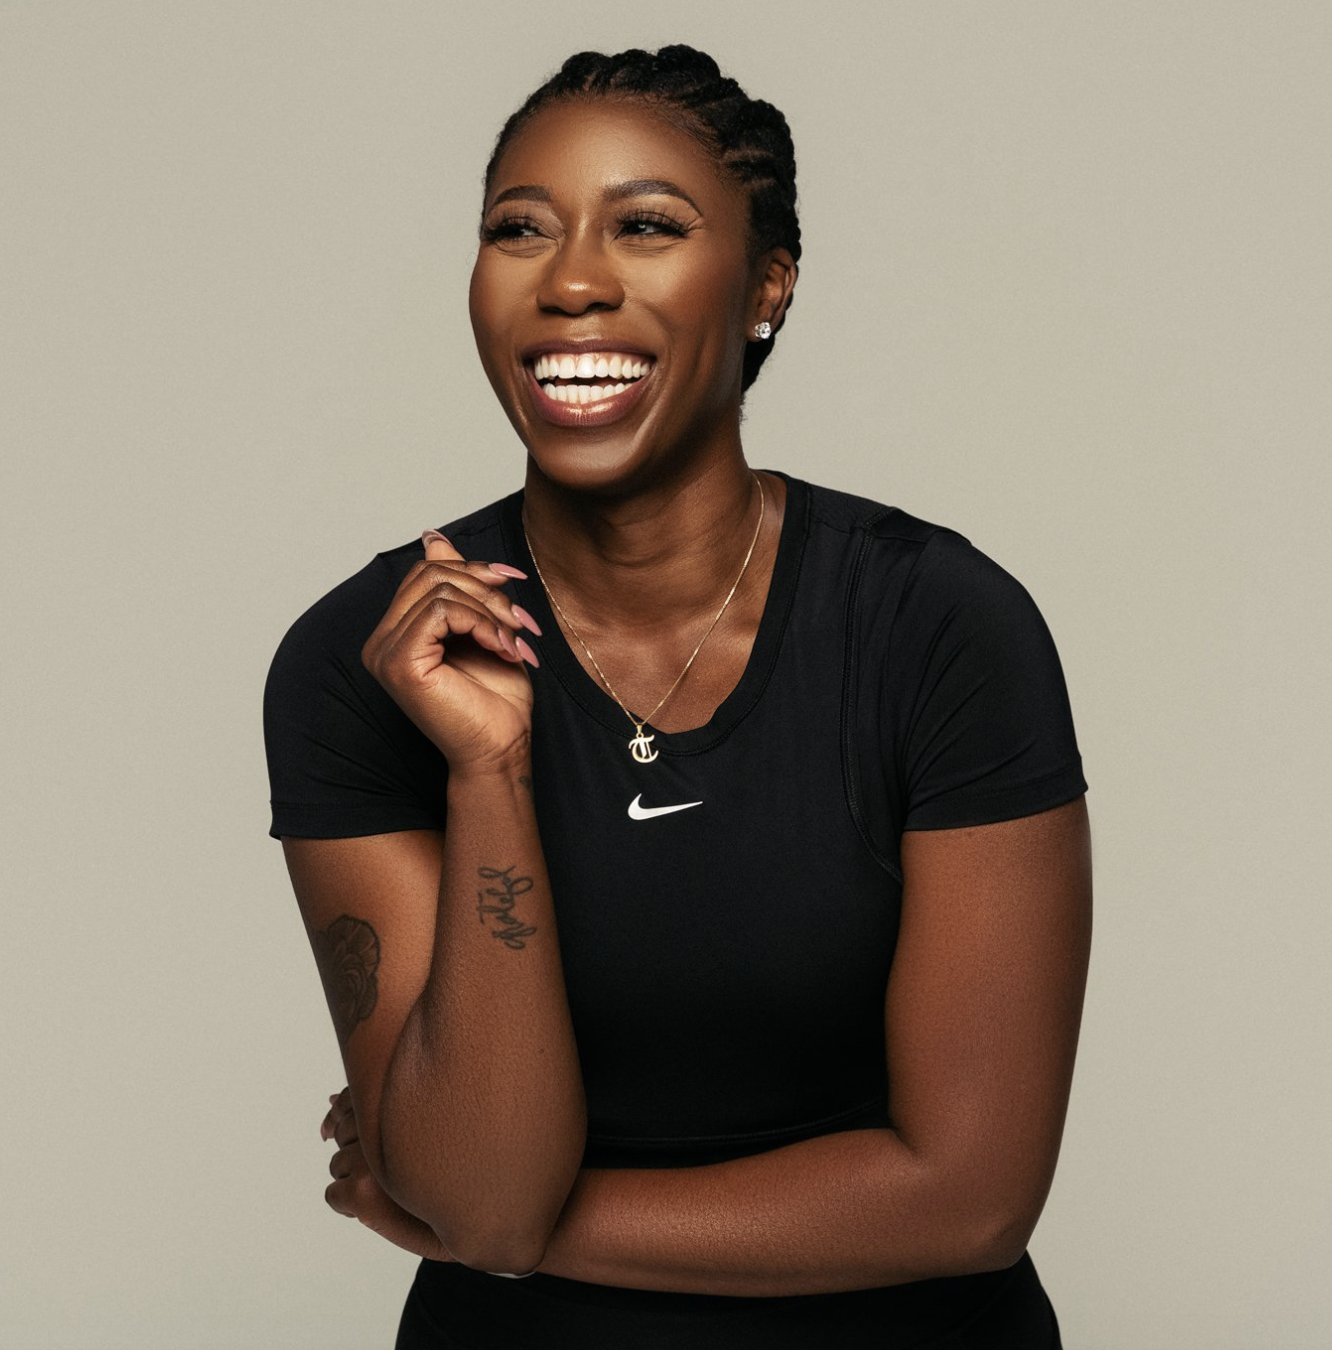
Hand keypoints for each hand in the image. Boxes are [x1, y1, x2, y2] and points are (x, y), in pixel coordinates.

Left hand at [322, 1087, 454, 1261]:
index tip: (379, 1138)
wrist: (483, 1220)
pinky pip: (333, 1195)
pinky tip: (379, 1209)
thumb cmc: (454, 1170)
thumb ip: (378, 1108)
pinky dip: (346, 1206)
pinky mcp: (362, 1190)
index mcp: (405, 1101)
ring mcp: (374, 1158)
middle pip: (343, 1130)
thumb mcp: (420, 1129)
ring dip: (355, 1178)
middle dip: (358, 1150)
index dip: (359, 1118)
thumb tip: (328, 1098)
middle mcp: (390, 1123)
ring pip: (336, 1163)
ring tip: (392, 1190)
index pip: (351, 1098)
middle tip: (393, 1171)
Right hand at [361, 531, 540, 770]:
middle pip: (431, 574)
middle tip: (521, 621)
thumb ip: (457, 586)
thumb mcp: (482, 627)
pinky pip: (441, 612)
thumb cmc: (495, 699)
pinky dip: (481, 624)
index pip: (426, 572)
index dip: (473, 568)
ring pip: (441, 591)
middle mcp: (381, 640)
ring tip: (516, 642)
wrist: (501, 749)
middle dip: (486, 589)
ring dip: (492, 611)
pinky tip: (502, 649)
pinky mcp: (399, 662)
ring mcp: (384, 652)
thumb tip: (433, 537)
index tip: (512, 581)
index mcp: (397, 632)